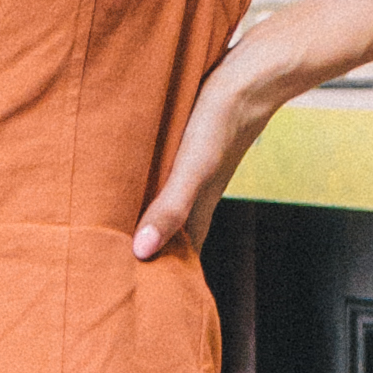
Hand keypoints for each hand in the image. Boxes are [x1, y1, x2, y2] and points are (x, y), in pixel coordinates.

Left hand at [134, 48, 282, 261]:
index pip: (183, 254)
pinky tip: (133, 179)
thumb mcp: (194, 166)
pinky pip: (166, 176)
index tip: (142, 302)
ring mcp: (194, 168)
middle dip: (152, 254)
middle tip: (115, 273)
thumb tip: (141, 251)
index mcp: (199, 205)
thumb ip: (170, 206)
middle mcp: (197, 191)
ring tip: (115, 234)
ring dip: (149, 221)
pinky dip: (150, 188)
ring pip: (169, 205)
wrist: (257, 69)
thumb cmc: (226, 116)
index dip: (167, 279)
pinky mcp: (190, 144)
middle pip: (173, 233)